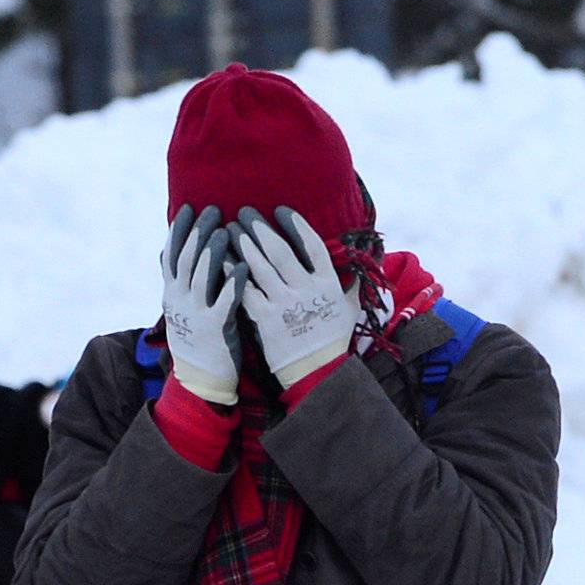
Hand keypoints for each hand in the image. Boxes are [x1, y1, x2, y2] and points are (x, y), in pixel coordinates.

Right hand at [160, 204, 244, 404]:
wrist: (200, 380)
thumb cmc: (198, 340)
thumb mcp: (182, 309)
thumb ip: (181, 281)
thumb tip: (167, 252)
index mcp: (172, 294)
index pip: (171, 254)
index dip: (180, 229)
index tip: (189, 207)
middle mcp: (180, 301)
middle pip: (187, 258)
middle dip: (199, 231)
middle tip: (213, 210)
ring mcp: (196, 315)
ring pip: (202, 276)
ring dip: (213, 251)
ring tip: (225, 230)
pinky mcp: (214, 330)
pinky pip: (225, 302)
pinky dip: (234, 283)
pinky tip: (245, 267)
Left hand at [237, 206, 360, 391]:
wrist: (317, 373)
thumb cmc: (332, 340)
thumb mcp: (349, 308)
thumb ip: (351, 282)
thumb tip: (362, 258)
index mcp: (327, 284)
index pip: (312, 246)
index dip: (296, 225)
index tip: (280, 210)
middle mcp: (305, 291)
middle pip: (279, 251)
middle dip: (260, 228)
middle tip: (245, 211)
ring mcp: (284, 305)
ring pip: (260, 267)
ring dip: (243, 244)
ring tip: (231, 228)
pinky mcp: (266, 320)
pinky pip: (246, 291)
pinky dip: (234, 274)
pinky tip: (223, 260)